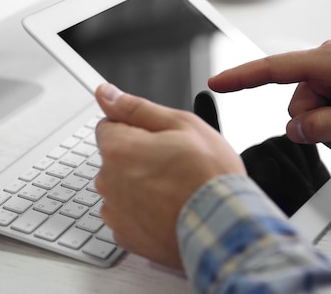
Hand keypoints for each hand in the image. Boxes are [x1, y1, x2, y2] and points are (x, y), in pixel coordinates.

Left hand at [94, 83, 245, 268]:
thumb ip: (136, 107)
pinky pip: (127, 214)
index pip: (108, 125)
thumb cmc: (209, 177)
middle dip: (138, 156)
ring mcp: (114, 211)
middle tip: (174, 164)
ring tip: (175, 190)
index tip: (159, 139)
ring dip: (140, 185)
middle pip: (115, 157)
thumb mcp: (182, 125)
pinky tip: (168, 210)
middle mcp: (108, 181)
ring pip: (121, 187)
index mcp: (118, 148)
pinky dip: (143, 212)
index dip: (137, 128)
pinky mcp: (124, 236)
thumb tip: (105, 93)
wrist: (225, 228)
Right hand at [208, 40, 330, 158]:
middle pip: (297, 102)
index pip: (273, 68)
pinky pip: (326, 103)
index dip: (240, 76)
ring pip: (312, 108)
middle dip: (316, 128)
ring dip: (330, 129)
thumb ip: (323, 127)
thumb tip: (293, 130)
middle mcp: (328, 60)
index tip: (216, 81)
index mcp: (329, 62)